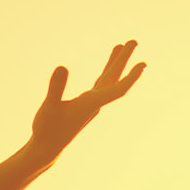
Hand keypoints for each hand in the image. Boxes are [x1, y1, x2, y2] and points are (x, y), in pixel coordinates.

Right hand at [28, 40, 144, 159]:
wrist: (46, 148)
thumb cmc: (46, 129)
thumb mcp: (48, 107)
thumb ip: (56, 88)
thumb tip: (62, 67)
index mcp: (90, 104)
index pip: (117, 89)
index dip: (131, 77)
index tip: (143, 64)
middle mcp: (95, 103)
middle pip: (115, 79)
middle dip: (124, 60)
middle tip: (134, 41)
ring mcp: (91, 103)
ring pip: (108, 79)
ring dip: (116, 63)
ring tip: (121, 46)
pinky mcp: (85, 104)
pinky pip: (101, 84)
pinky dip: (106, 72)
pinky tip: (108, 66)